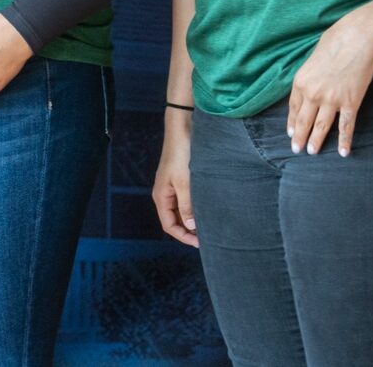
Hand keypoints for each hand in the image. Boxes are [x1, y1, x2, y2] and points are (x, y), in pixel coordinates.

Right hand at [152, 110, 197, 246]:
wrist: (183, 129)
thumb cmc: (181, 155)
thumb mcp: (185, 183)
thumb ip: (187, 206)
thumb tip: (192, 227)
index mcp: (162, 196)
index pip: (169, 225)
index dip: (183, 237)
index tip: (201, 244)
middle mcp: (166, 193)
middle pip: (175, 220)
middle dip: (190, 231)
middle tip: (209, 238)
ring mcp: (174, 186)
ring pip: (183, 210)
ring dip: (194, 219)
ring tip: (211, 225)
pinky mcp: (182, 180)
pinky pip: (188, 200)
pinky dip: (196, 207)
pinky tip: (209, 208)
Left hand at [286, 14, 372, 156]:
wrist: (356, 40)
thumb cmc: (335, 43)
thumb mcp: (312, 59)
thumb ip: (309, 76)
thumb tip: (310, 87)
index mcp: (300, 81)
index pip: (294, 107)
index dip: (292, 121)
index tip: (291, 133)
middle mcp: (313, 94)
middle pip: (304, 120)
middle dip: (300, 137)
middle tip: (296, 150)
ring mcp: (332, 100)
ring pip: (321, 126)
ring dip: (316, 141)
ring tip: (312, 152)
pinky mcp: (351, 103)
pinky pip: (346, 126)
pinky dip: (344, 140)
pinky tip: (343, 152)